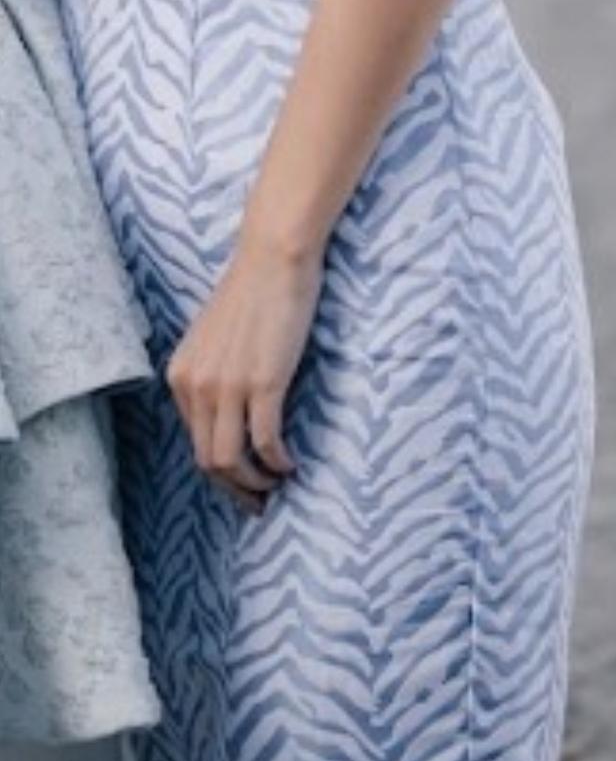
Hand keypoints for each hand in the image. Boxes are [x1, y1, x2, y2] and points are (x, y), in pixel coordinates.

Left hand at [165, 234, 323, 514]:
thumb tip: (229, 414)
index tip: (241, 483)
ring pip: (230, 460)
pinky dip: (277, 463)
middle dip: (234, 490)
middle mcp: (195, 384)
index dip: (218, 472)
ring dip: (254, 484)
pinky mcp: (262, 382)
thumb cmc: (252, 292)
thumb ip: (213, 374)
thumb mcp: (214, 338)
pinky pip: (265, 441)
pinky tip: (290, 465)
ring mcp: (227, 385)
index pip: (193, 442)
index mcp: (181, 375)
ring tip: (276, 486)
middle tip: (260, 503)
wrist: (273, 257)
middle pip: (208, 460)